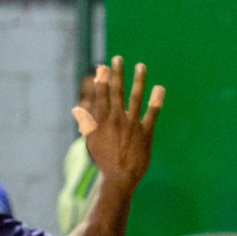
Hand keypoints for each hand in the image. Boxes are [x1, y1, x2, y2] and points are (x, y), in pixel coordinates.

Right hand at [73, 56, 163, 189]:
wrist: (120, 177)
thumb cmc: (104, 159)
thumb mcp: (91, 141)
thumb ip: (86, 123)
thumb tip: (76, 108)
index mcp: (102, 121)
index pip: (101, 95)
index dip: (102, 80)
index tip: (102, 66)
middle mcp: (117, 120)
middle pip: (117, 92)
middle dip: (117, 74)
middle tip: (118, 58)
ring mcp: (132, 125)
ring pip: (135, 98)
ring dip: (138, 81)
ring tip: (141, 66)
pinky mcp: (146, 132)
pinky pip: (152, 113)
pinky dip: (156, 100)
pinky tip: (160, 88)